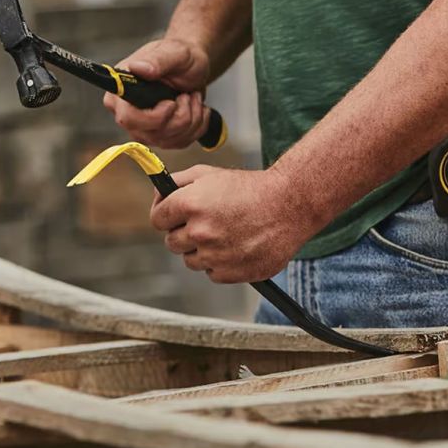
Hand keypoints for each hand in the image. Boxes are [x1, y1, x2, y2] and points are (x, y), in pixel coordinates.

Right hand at [103, 39, 211, 148]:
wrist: (193, 67)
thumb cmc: (181, 57)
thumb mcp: (175, 52)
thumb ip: (157, 60)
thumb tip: (138, 68)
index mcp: (122, 92)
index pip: (129, 118)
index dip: (155, 116)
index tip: (172, 102)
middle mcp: (128, 113)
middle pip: (152, 134)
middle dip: (180, 117)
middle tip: (188, 95)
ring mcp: (144, 128)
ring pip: (169, 140)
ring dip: (192, 119)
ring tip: (193, 97)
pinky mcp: (160, 136)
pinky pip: (180, 143)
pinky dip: (197, 127)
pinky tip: (196, 109)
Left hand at [150, 165, 320, 282]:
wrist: (290, 205)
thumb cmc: (249, 188)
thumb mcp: (210, 174)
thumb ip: (176, 183)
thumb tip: (159, 197)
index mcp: (190, 204)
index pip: (157, 220)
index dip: (166, 216)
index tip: (174, 216)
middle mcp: (199, 231)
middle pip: (172, 242)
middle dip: (184, 233)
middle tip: (206, 224)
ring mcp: (215, 255)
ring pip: (191, 260)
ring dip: (202, 250)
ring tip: (225, 234)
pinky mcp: (231, 273)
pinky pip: (212, 273)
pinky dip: (221, 263)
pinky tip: (237, 246)